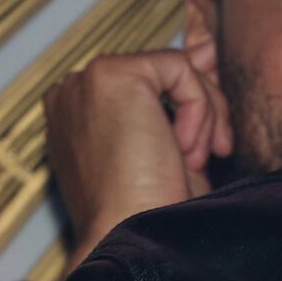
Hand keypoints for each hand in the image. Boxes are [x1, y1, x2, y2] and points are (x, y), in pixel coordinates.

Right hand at [44, 47, 232, 273]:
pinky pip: (182, 69)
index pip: (149, 83)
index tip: (203, 146)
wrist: (133, 232)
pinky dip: (199, 109)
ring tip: (193, 159)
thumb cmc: (149, 203)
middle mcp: (74, 91)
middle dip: (200, 112)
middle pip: (164, 74)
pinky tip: (183, 149)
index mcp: (78, 110)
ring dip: (202, 116)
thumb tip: (206, 48)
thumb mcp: (168, 141)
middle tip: (207, 157)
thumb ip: (180, 93)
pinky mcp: (112, 74)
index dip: (188, 105)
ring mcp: (87, 80)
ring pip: (177, 68)